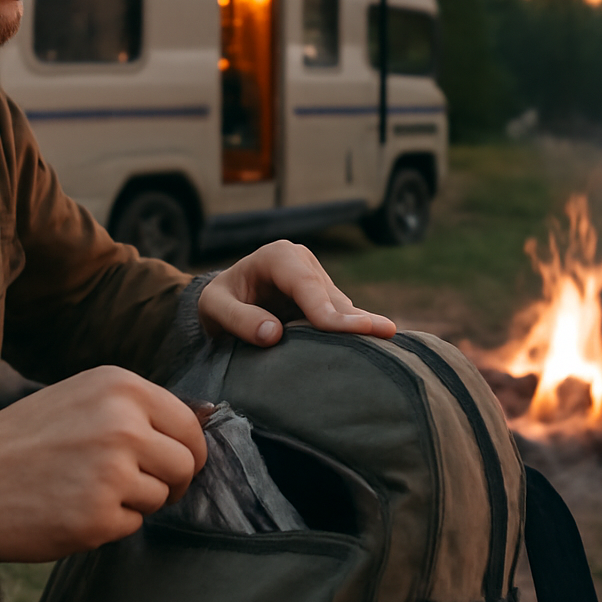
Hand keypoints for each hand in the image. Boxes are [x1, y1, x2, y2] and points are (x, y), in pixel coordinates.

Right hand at [0, 366, 205, 561]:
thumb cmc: (24, 440)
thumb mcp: (82, 398)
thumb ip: (137, 408)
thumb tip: (206, 417)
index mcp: (120, 387)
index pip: (189, 424)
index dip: (188, 450)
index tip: (174, 462)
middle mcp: (123, 424)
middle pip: (186, 464)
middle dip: (171, 481)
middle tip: (136, 486)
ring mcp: (113, 471)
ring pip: (161, 496)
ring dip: (135, 502)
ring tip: (87, 490)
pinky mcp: (100, 515)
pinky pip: (132, 525)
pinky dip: (109, 524)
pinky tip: (72, 509)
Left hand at [199, 240, 396, 346]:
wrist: (224, 299)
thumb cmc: (218, 301)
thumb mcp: (214, 308)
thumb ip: (238, 319)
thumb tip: (273, 335)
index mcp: (278, 256)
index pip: (307, 286)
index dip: (326, 310)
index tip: (345, 329)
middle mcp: (304, 262)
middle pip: (331, 297)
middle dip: (353, 318)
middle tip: (386, 334)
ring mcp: (318, 279)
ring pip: (342, 307)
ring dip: (357, 327)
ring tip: (387, 344)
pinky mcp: (326, 297)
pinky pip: (343, 315)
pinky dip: (356, 331)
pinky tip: (380, 345)